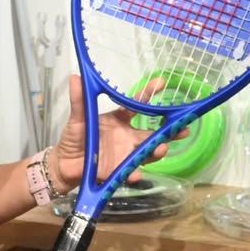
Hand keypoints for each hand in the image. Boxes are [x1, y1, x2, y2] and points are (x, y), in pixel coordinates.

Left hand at [48, 74, 182, 191]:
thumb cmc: (74, 137)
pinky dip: (133, 173)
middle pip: (154, 133)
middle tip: (184, 128)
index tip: (161, 82)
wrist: (65, 163)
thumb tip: (75, 77)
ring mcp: (126, 155)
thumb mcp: (78, 118)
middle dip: (171, 131)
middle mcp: (129, 137)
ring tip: (161, 148)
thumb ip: (79, 100)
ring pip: (148, 153)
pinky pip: (129, 172)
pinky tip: (135, 173)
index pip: (138, 104)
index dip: (149, 93)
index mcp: (121, 120)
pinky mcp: (118, 171)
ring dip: (157, 151)